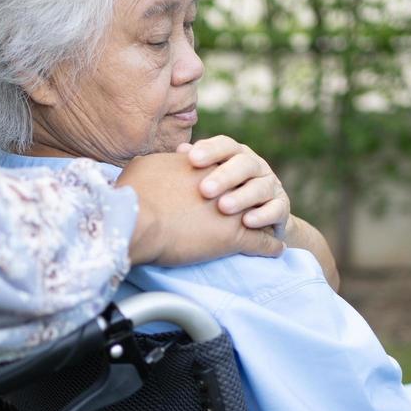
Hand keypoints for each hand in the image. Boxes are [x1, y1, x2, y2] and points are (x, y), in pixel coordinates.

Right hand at [118, 152, 284, 265]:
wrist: (140, 222)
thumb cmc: (134, 195)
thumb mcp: (142, 167)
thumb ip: (155, 163)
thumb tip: (151, 162)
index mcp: (202, 167)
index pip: (222, 168)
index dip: (226, 177)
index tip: (228, 185)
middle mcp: (223, 184)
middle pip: (244, 188)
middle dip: (250, 196)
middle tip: (253, 206)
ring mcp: (232, 211)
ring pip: (259, 214)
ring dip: (266, 220)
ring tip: (271, 226)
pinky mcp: (235, 237)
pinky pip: (262, 242)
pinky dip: (271, 245)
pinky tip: (277, 249)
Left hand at [176, 136, 288, 234]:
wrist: (256, 223)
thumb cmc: (221, 196)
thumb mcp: (208, 180)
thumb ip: (196, 166)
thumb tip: (181, 150)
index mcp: (235, 155)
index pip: (225, 145)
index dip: (210, 150)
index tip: (192, 159)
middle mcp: (255, 166)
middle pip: (243, 164)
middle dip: (224, 176)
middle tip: (205, 189)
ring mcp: (270, 185)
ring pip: (259, 187)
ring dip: (242, 197)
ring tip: (223, 207)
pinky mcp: (281, 207)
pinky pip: (276, 209)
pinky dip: (262, 216)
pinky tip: (247, 222)